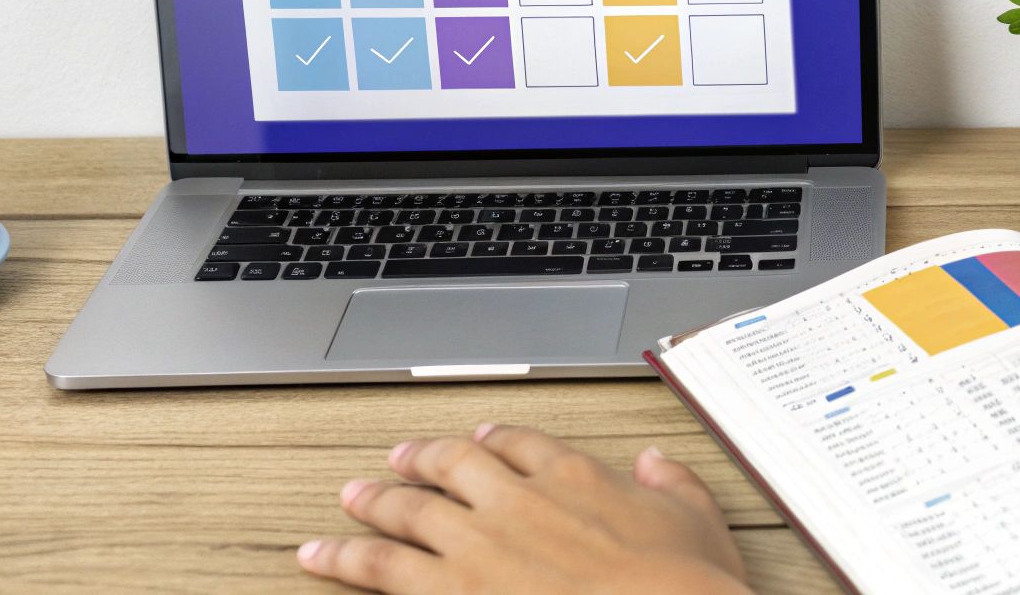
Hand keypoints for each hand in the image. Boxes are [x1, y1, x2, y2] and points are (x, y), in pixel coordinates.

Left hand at [298, 425, 749, 594]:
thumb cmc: (684, 587)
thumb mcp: (697, 521)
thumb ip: (673, 486)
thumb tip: (657, 464)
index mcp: (575, 478)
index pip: (524, 445)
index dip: (497, 440)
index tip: (484, 440)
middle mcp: (517, 502)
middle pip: (453, 465)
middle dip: (421, 461)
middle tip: (398, 460)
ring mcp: (478, 548)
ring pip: (407, 511)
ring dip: (373, 503)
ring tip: (348, 500)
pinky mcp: (449, 593)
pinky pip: (382, 569)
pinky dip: (346, 559)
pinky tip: (322, 557)